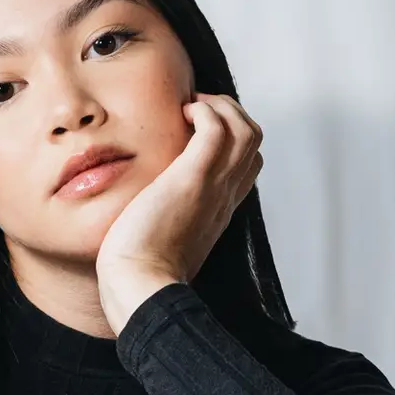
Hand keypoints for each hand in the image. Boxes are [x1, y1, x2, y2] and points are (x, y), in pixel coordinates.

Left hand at [95, 92, 263, 333]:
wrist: (140, 286)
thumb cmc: (142, 272)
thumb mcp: (165, 243)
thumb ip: (168, 223)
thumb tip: (147, 216)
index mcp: (219, 211)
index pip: (247, 165)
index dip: (231, 137)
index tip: (198, 130)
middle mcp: (224, 196)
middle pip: (254, 141)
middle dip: (230, 113)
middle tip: (196, 112)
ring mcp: (213, 187)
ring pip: (245, 129)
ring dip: (220, 108)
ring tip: (190, 109)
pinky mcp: (193, 178)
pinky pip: (217, 128)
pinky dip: (205, 111)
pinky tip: (181, 115)